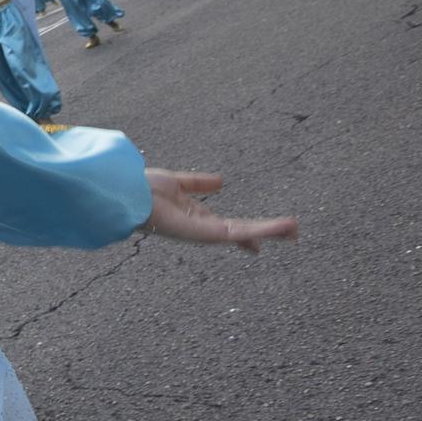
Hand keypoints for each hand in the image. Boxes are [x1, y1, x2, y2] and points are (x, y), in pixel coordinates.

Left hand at [143, 168, 297, 253]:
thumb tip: (221, 181)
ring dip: (271, 231)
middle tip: (292, 235)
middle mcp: (200, 229)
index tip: (263, 239)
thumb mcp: (177, 183)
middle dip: (266, 233)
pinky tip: (281, 227)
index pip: (227, 226)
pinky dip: (262, 230)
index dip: (248, 230)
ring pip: (244, 234)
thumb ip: (198, 183)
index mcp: (194, 217)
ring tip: (295, 230)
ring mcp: (204, 234)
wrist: (126, 193)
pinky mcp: (206, 234)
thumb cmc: (141, 189)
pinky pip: (239, 233)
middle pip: (240, 233)